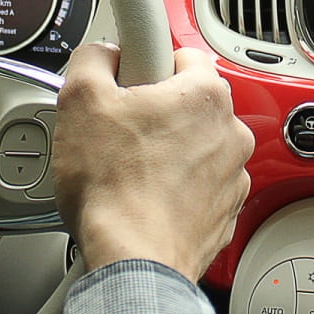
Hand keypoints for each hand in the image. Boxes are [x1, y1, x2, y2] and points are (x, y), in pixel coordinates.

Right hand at [53, 43, 254, 282]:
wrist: (133, 261)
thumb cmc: (114, 188)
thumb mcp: (80, 100)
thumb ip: (93, 59)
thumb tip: (103, 53)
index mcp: (205, 96)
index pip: (183, 55)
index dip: (147, 65)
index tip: (130, 83)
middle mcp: (231, 133)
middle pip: (190, 105)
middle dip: (157, 114)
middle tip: (120, 133)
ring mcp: (233, 177)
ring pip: (197, 148)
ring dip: (169, 154)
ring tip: (131, 172)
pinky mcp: (226, 213)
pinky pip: (200, 188)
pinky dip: (178, 191)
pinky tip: (146, 200)